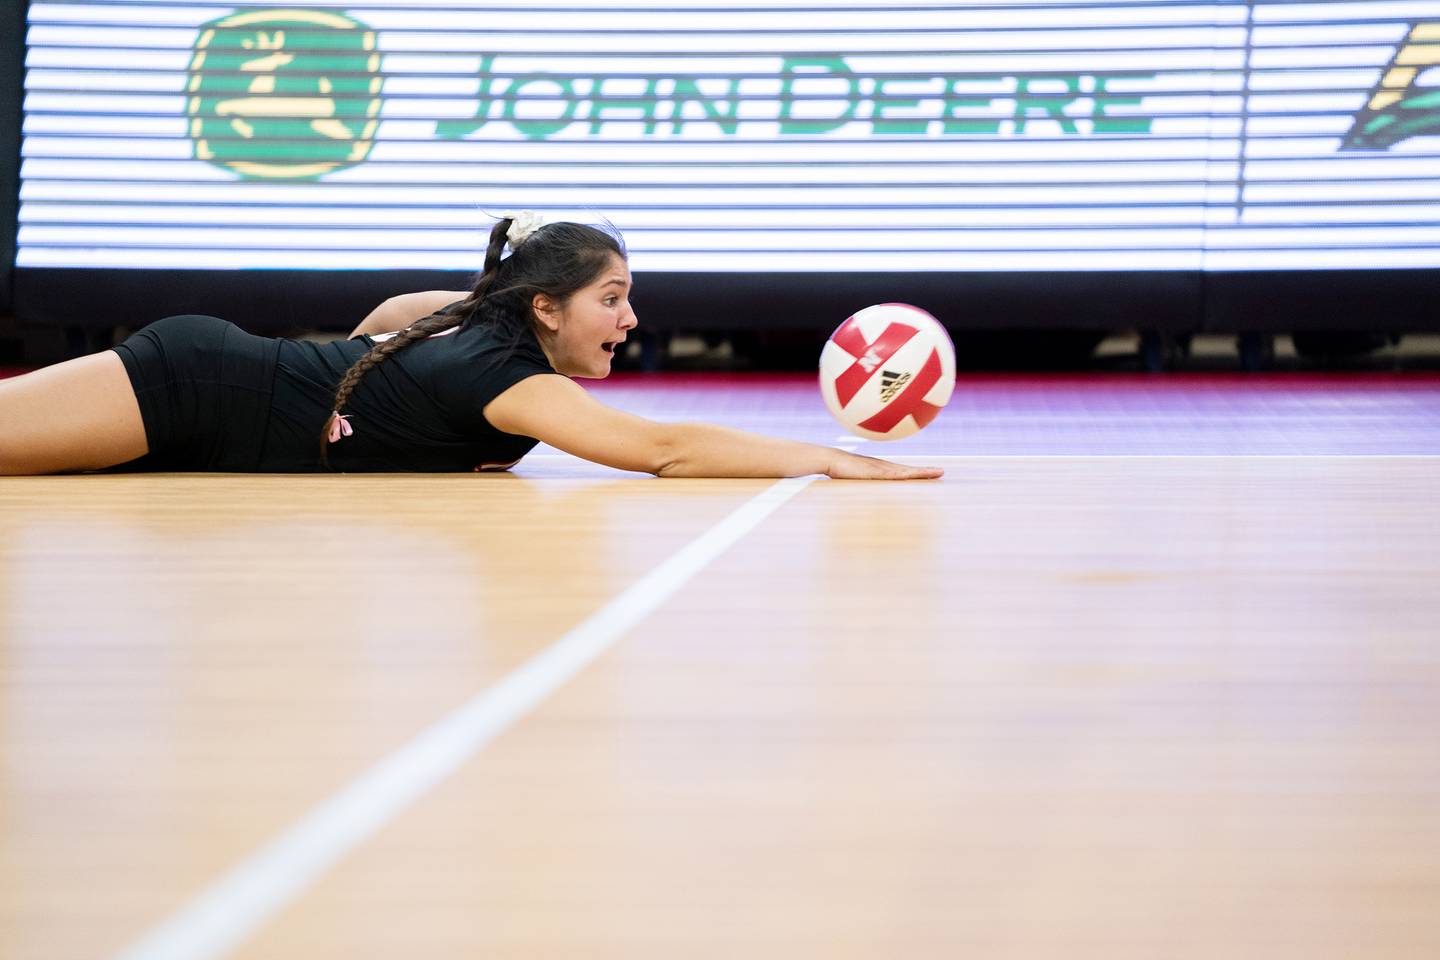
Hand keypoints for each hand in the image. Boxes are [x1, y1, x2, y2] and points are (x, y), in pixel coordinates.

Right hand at [826, 449, 943, 479]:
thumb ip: (862, 482)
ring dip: (920, 472)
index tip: (931, 473)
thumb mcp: (854, 477)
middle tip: (941, 472)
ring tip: (936, 473)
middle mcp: (883, 467)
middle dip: (925, 472)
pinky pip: (891, 475)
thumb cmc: (838, 469)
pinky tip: (912, 476)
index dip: (918, 472)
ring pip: (904, 472)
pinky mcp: (872, 472)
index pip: (904, 472)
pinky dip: (903, 476)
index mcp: (881, 470)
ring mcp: (879, 469)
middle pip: (908, 470)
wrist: (829, 458)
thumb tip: (864, 490)